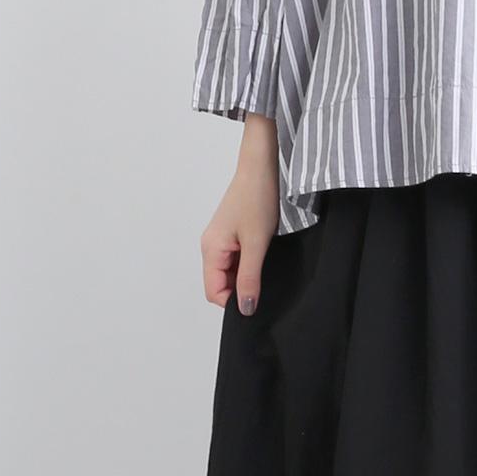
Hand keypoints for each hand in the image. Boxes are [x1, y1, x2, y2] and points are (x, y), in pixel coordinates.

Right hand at [200, 114, 279, 314]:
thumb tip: (245, 308)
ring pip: (230, 273)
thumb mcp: (257, 244)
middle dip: (241, 290)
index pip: (214, 292)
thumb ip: (250, 278)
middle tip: (265, 282)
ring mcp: (221, 240)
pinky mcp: (232, 235)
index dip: (234, 302)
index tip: (256, 300)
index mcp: (211, 249)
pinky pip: (237, 260)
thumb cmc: (257, 198)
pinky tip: (264, 257)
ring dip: (247, 277)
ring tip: (265, 265)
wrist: (262, 167)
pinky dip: (250, 265)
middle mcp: (211, 246)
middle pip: (221, 284)